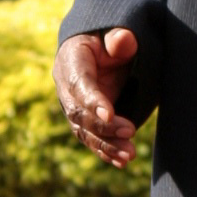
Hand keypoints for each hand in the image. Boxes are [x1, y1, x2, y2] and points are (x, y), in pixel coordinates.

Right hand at [54, 28, 138, 166]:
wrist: (97, 48)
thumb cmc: (108, 39)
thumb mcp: (113, 33)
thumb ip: (119, 38)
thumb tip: (125, 39)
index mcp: (70, 61)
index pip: (79, 84)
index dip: (93, 101)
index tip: (110, 114)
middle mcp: (65, 87)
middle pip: (79, 113)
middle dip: (104, 127)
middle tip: (130, 132)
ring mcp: (72, 106)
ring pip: (84, 131)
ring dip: (106, 145)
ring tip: (129, 155)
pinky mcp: (82, 121)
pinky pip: (90, 139)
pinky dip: (105, 151)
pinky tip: (121, 162)